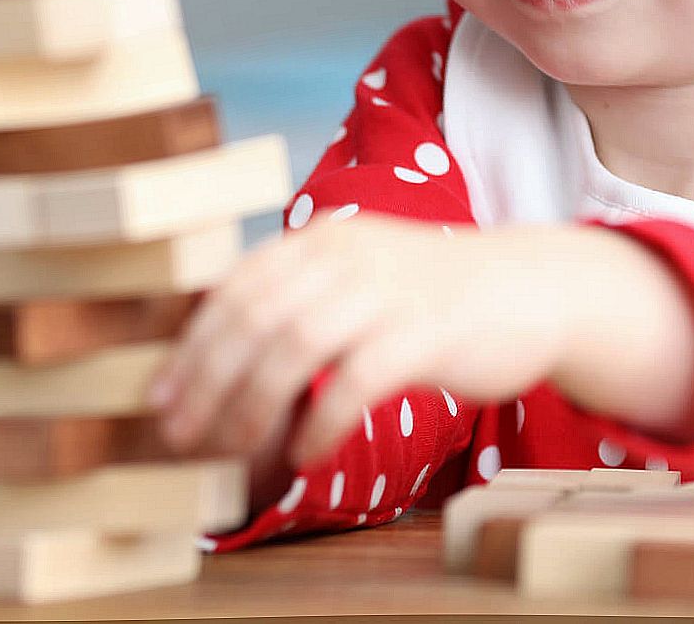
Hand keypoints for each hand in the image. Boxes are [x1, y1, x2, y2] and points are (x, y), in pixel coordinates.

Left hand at [147, 214, 577, 469]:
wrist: (531, 288)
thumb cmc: (431, 296)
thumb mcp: (358, 278)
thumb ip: (299, 300)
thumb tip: (222, 356)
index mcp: (322, 240)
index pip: (236, 288)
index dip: (192, 344)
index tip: (162, 395)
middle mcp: (348, 255)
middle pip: (254, 318)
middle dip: (207, 382)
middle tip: (180, 435)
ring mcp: (387, 291)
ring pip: (294, 346)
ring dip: (251, 405)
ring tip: (230, 452)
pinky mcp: (426, 332)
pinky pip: (355, 380)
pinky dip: (319, 421)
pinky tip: (302, 453)